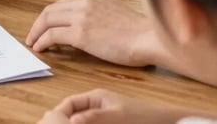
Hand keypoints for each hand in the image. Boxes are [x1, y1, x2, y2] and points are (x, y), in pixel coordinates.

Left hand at [25, 0, 155, 66]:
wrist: (150, 39)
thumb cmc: (140, 32)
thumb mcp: (115, 13)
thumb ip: (97, 14)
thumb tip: (85, 27)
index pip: (63, 4)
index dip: (50, 16)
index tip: (45, 27)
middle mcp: (85, 2)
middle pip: (51, 10)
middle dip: (39, 24)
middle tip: (33, 36)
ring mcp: (81, 16)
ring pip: (48, 21)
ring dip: (37, 33)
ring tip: (34, 43)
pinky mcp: (80, 33)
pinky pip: (52, 36)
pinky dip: (42, 41)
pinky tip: (41, 48)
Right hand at [42, 89, 192, 123]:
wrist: (165, 122)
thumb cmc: (144, 117)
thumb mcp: (117, 116)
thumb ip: (94, 117)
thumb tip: (70, 120)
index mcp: (96, 96)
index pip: (70, 103)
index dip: (59, 113)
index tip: (52, 123)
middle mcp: (97, 105)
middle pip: (73, 114)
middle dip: (65, 121)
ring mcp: (103, 115)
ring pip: (82, 121)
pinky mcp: (109, 123)